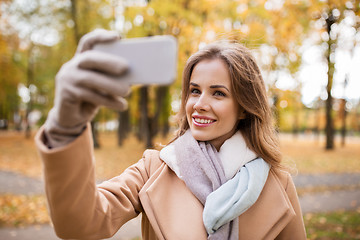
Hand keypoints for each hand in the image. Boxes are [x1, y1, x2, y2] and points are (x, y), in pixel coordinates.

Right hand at [44, 29, 129, 147]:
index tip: (118, 37)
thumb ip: (112, 78)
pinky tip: (122, 105)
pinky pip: (90, 96)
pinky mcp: (65, 94)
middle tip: (126, 67)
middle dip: (108, 61)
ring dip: (111, 85)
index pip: (88, 42)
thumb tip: (132, 76)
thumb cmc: (92, 99)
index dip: (101, 36)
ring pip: (90, 79)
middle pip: (89, 58)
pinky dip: (108, 101)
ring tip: (127, 91)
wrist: (72, 119)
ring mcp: (66, 79)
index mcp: (81, 59)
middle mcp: (71, 66)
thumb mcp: (103, 86)